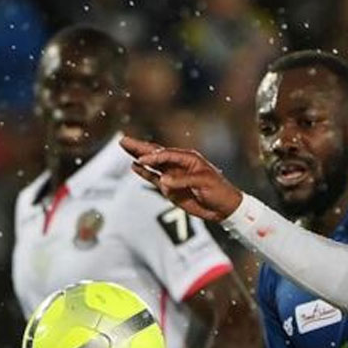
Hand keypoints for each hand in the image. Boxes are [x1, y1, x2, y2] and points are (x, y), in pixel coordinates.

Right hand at [122, 136, 242, 221]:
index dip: (153, 156)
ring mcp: (172, 176)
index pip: (166, 155)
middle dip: (140, 147)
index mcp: (189, 159)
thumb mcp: (204, 182)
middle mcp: (178, 165)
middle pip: (155, 154)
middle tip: (123, 140)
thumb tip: (163, 182)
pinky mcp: (169, 189)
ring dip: (138, 157)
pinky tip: (134, 165)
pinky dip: (144, 173)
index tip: (142, 160)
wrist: (223, 208)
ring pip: (152, 164)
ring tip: (124, 147)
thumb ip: (183, 181)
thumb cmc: (218, 191)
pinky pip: (154, 179)